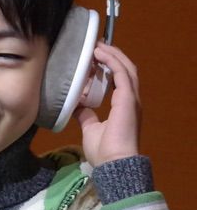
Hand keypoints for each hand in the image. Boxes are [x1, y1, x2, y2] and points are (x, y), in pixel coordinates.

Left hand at [74, 42, 140, 166]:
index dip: (109, 67)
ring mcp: (131, 99)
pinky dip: (111, 61)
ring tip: (97, 46)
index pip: (119, 80)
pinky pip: (121, 73)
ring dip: (112, 55)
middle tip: (96, 46)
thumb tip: (77, 106)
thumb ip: (86, 116)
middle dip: (112, 56)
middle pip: (125, 69)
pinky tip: (99, 53)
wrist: (114, 163)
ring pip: (125, 68)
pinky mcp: (127, 99)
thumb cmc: (104, 151)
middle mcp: (130, 100)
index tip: (95, 58)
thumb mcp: (90, 129)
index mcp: (124, 106)